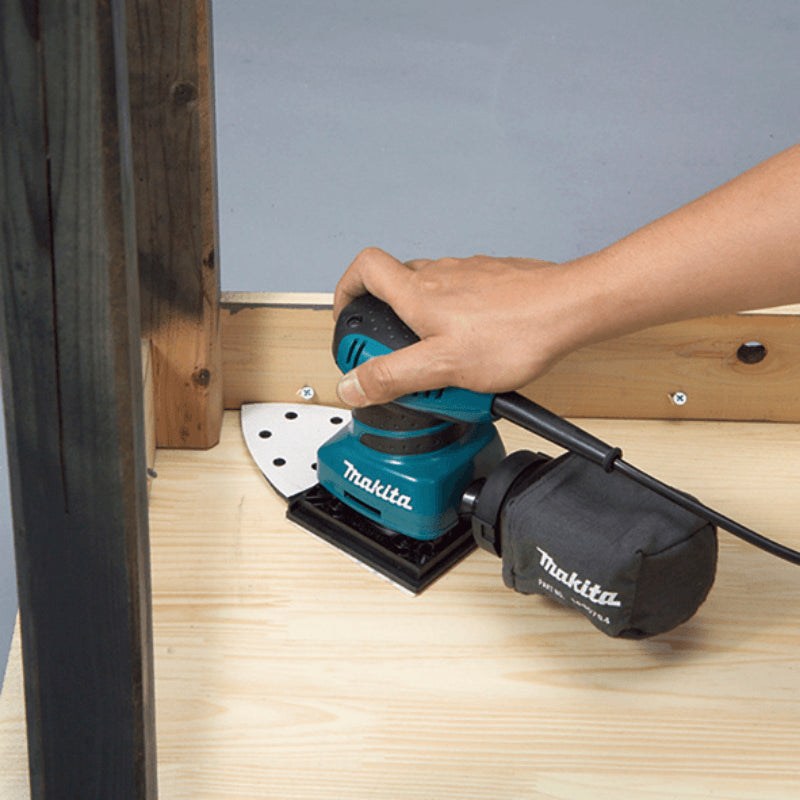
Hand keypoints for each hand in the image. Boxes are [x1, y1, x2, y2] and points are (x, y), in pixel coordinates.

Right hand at [333, 248, 578, 406]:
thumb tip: (352, 384)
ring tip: (442, 368)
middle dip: (390, 325)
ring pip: (431, 296)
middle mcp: (440, 274)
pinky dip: (458, 327)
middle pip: (395, 288)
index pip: (364, 268)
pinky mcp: (494, 283)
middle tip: (399, 361)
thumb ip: (392, 376)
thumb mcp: (442, 366)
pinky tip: (475, 354)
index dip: (347, 290)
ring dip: (426, 329)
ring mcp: (468, 275)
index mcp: (417, 292)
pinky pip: (463, 303)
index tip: (349, 320)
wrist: (569, 311)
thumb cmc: (514, 332)